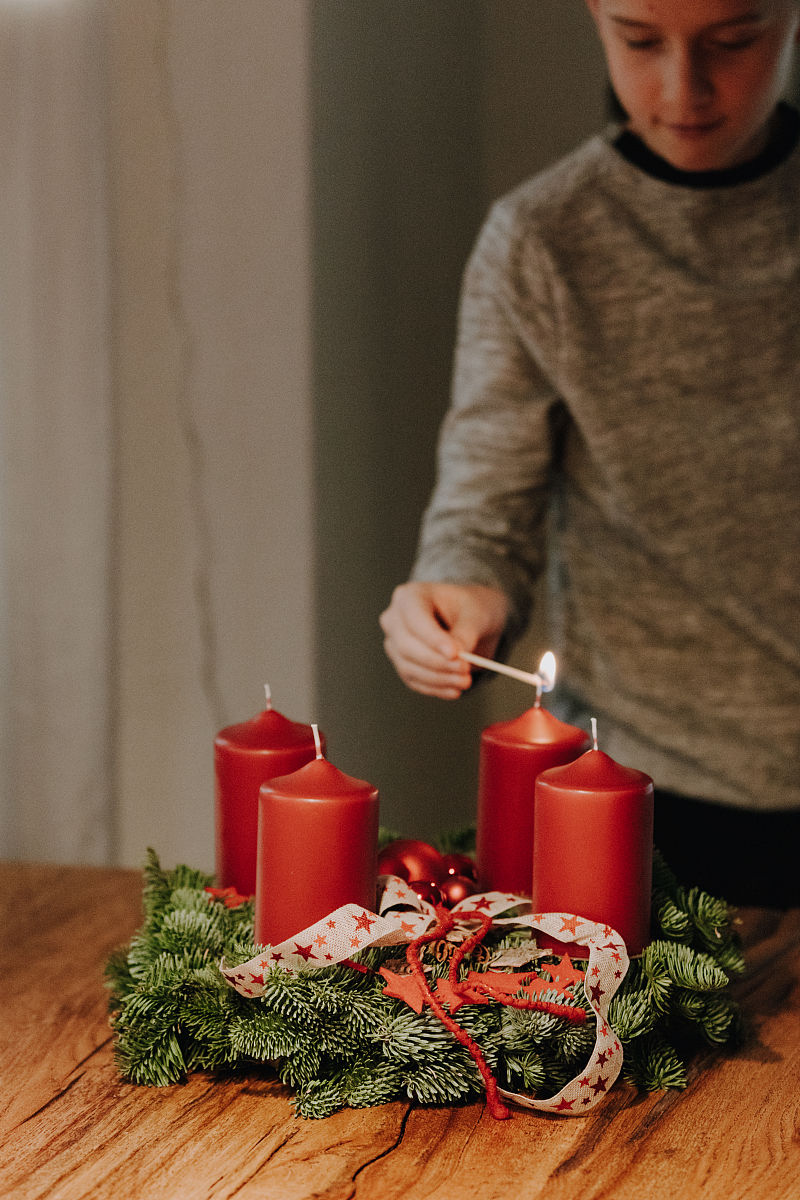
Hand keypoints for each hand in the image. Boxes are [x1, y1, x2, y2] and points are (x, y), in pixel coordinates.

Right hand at [379, 581, 509, 698]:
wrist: (470, 619)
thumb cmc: (471, 609)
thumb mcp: (476, 614)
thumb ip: (466, 633)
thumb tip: (457, 656)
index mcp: (410, 596)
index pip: (415, 619)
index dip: (433, 638)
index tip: (455, 653)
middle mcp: (395, 619)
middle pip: (406, 646)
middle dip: (437, 662)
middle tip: (465, 669)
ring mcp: (394, 643)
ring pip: (408, 667)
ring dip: (438, 678)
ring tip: (465, 681)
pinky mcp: (402, 664)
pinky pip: (413, 680)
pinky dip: (435, 688)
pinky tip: (454, 690)